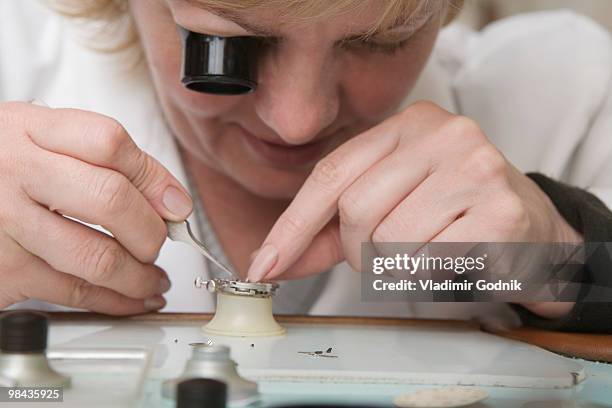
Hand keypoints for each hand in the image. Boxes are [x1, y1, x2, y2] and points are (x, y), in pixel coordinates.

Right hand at [0, 102, 192, 314]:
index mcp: (30, 130)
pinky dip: (116, 301)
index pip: (108, 142)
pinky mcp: (4, 269)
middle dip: (151, 231)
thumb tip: (172, 201)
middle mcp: (16, 172)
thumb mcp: (38, 137)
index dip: (155, 178)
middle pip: (110, 199)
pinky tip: (132, 298)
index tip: (175, 204)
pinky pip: (74, 292)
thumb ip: (102, 157)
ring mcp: (6, 223)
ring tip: (153, 278)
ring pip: (98, 257)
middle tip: (159, 242)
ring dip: (140, 276)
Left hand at [247, 102, 581, 316]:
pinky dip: (433, 277)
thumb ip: (331, 231)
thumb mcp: (391, 207)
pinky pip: (430, 263)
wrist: (536, 233)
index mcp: (408, 124)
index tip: (266, 264)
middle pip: (356, 210)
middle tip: (392, 256)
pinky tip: (458, 261)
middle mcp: (443, 133)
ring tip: (432, 255)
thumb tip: (273, 261)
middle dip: (361, 251)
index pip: (331, 174)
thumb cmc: (454, 217)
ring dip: (399, 267)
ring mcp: (476, 167)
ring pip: (391, 241)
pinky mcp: (501, 210)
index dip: (293, 225)